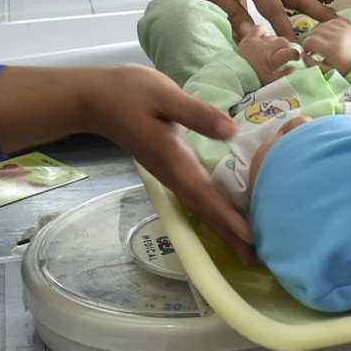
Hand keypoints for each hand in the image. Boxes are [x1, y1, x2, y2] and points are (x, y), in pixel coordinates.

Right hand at [81, 64, 254, 260]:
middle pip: (204, 210)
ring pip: (198, 205)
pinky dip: (211, 209)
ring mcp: (168, 173)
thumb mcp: (164, 95)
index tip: (248, 238)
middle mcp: (171, 173)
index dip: (227, 217)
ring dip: (221, 226)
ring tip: (244, 243)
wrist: (94, 99)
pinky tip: (223, 213)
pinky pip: (193, 195)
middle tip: (256, 257)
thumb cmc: (128, 93)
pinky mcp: (167, 167)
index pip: (205, 195)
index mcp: (173, 160)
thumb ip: (197, 114)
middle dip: (229, 233)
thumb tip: (231, 132)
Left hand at [176, 0, 335, 41]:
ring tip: (325, 17)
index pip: (276, 11)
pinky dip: (291, 1)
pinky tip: (293, 8)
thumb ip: (234, 14)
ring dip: (308, 4)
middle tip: (337, 23)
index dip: (288, 31)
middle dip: (317, 10)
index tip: (299, 48)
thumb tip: (252, 37)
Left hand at [235, 24, 298, 83]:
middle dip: (285, 47)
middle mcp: (265, 49)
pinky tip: (261, 40)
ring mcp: (256, 42)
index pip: (290, 52)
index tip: (297, 58)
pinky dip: (262, 33)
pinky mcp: (247, 39)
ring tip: (271, 51)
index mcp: (272, 61)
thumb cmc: (253, 83)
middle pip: (283, 41)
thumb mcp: (270, 83)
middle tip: (283, 55)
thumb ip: (283, 75)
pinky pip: (259, 29)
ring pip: (272, 36)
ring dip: (274, 42)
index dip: (295, 54)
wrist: (233, 78)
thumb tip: (293, 68)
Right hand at [302, 18, 350, 73]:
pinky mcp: (349, 26)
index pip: (311, 41)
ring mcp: (345, 30)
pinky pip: (333, 20)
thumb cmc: (341, 70)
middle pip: (315, 31)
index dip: (305, 46)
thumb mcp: (324, 70)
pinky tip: (327, 33)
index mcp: (332, 49)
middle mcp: (338, 37)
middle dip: (311, 39)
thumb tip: (302, 53)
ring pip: (323, 24)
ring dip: (318, 31)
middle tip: (313, 46)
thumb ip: (310, 62)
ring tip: (320, 40)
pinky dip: (328, 25)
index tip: (307, 51)